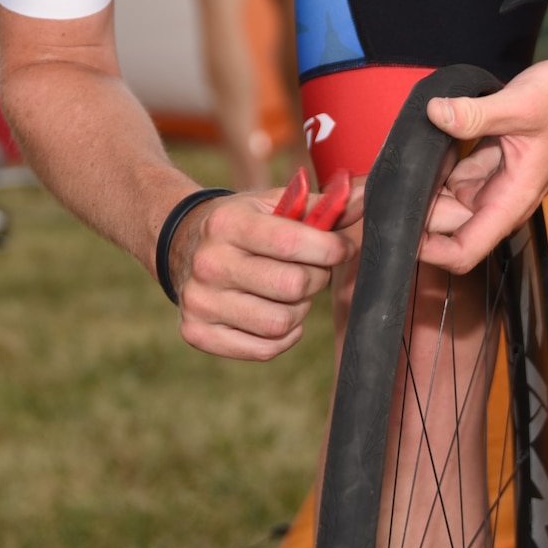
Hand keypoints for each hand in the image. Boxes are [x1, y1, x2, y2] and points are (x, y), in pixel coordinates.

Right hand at [171, 184, 360, 359]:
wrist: (182, 245)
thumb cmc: (242, 224)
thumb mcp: (273, 204)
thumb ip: (321, 205)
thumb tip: (364, 198)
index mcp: (227, 223)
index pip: (291, 243)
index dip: (330, 249)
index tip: (341, 248)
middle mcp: (209, 262)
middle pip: (292, 286)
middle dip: (316, 279)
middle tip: (311, 270)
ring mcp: (200, 301)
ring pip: (281, 323)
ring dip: (299, 310)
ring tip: (289, 293)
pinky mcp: (197, 332)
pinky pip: (263, 349)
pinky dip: (282, 336)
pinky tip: (275, 313)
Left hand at [418, 23, 547, 271]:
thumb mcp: (519, 105)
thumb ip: (474, 114)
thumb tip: (435, 114)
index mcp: (512, 199)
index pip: (465, 250)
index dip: (430, 250)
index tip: (401, 231)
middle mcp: (503, 197)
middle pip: (449, 224)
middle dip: (421, 209)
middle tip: (392, 179)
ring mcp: (497, 180)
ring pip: (449, 197)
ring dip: (428, 183)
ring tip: (409, 155)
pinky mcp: (493, 161)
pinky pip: (458, 172)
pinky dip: (441, 162)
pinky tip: (430, 138)